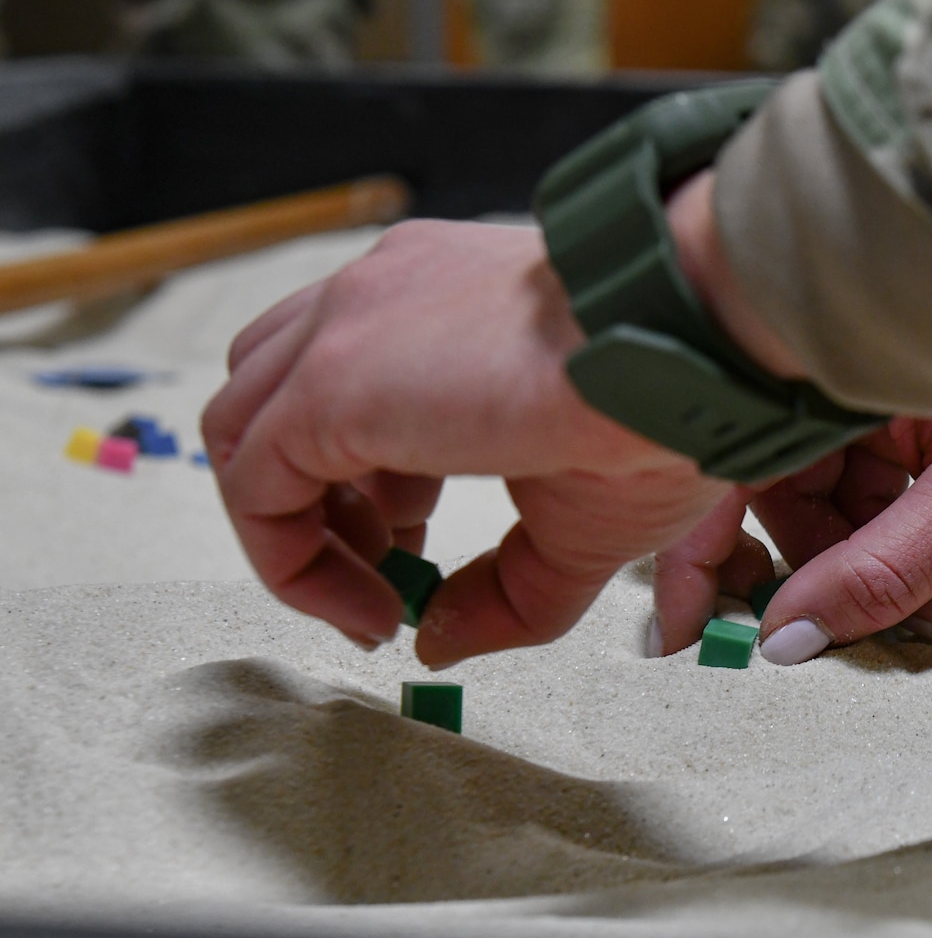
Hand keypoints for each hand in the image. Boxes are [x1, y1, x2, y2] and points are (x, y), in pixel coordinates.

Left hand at [203, 218, 736, 667]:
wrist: (680, 354)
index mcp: (438, 299)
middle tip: (387, 571)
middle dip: (320, 501)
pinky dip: (288, 557)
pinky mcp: (326, 382)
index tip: (412, 552)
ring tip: (369, 596)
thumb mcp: (574, 525)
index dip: (364, 483)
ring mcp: (344, 328)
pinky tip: (363, 604)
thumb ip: (501, 588)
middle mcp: (380, 296)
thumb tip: (437, 641)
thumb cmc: (660, 412)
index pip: (343, 377)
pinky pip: (253, 483)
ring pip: (244, 429)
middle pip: (274, 396)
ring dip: (293, 530)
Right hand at [650, 347, 931, 663]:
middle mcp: (836, 368)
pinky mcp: (898, 425)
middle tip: (819, 632)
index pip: (727, 454)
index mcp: (836, 352)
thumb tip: (787, 639)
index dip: (695, 544)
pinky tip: (923, 578)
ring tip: (913, 600)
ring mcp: (866, 398)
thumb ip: (884, 570)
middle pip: (764, 483)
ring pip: (813, 497)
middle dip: (795, 563)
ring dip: (844, 561)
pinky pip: (858, 494)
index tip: (685, 632)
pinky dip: (878, 544)